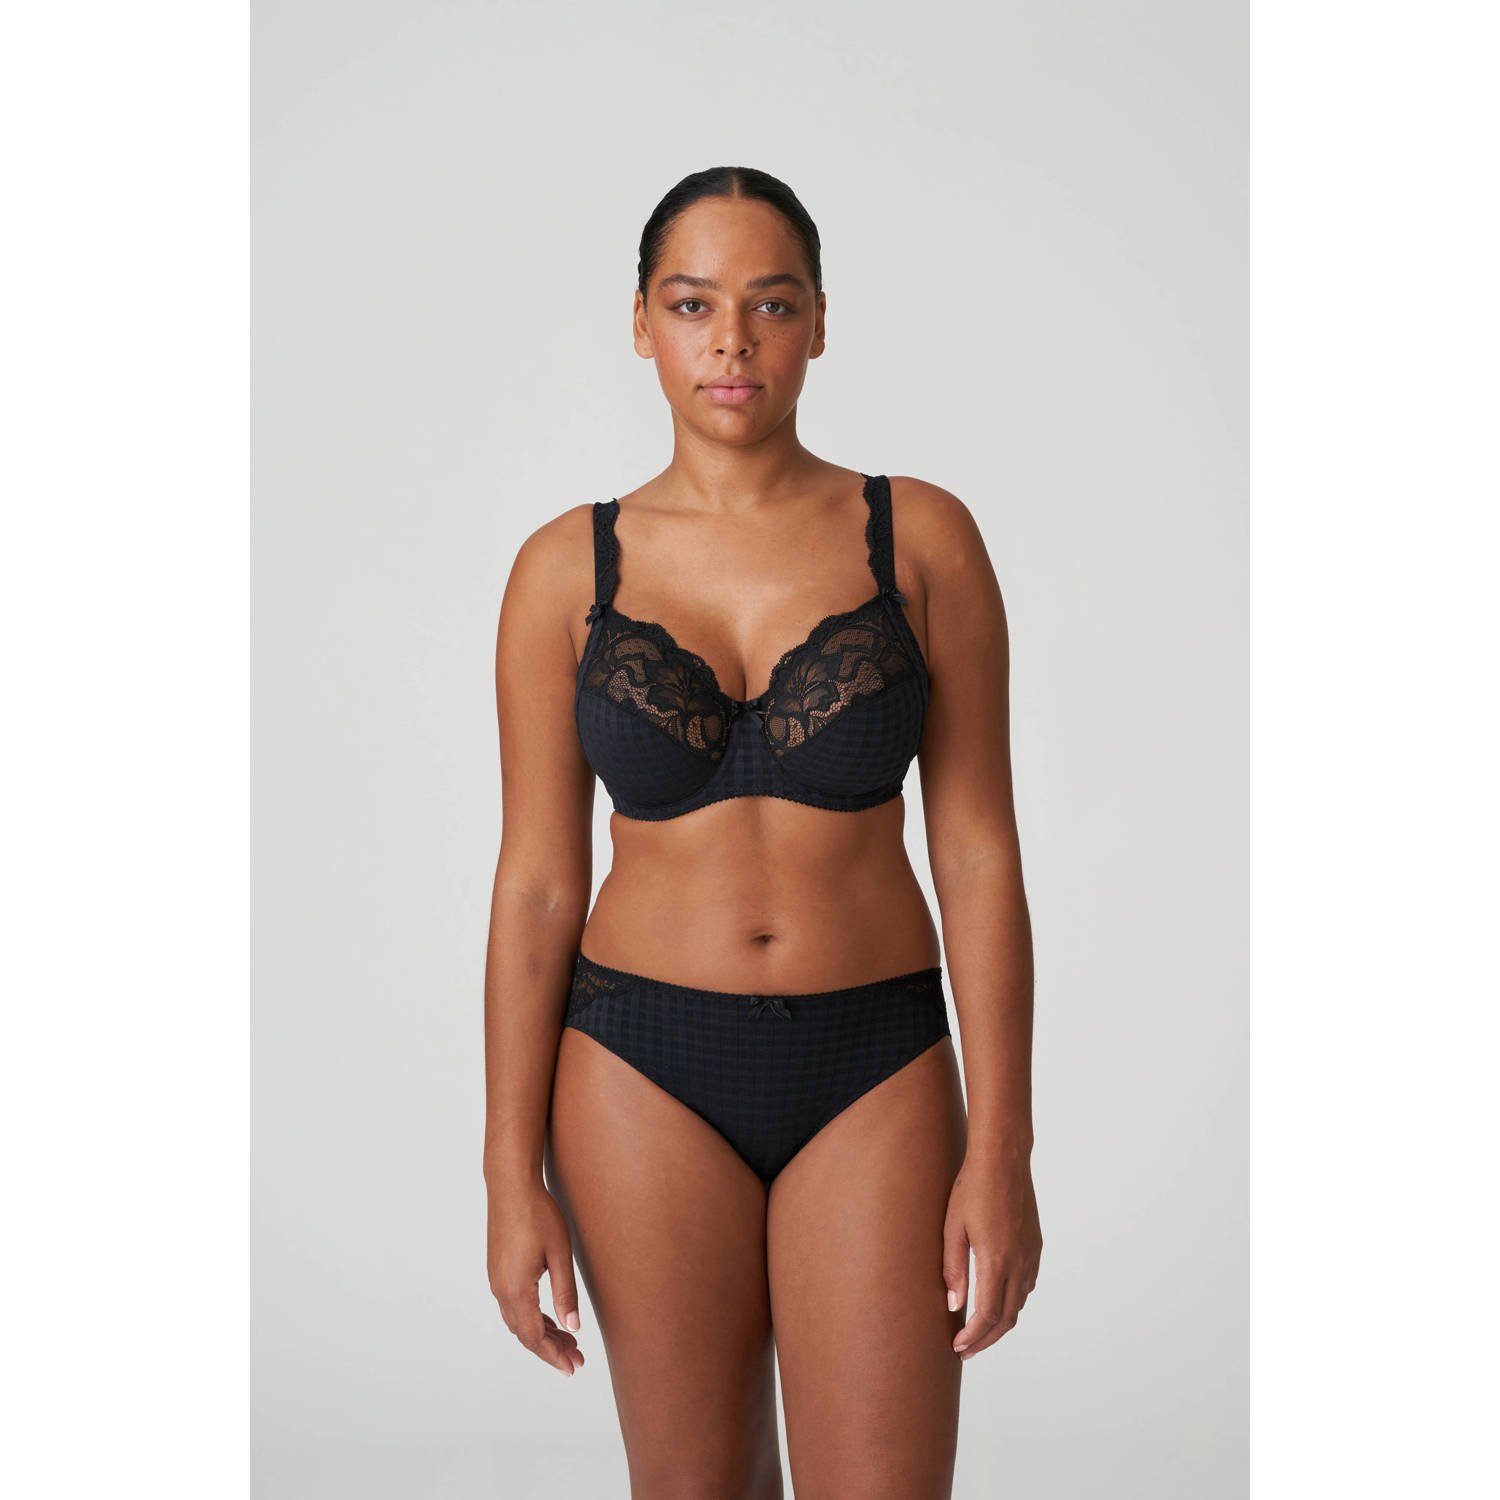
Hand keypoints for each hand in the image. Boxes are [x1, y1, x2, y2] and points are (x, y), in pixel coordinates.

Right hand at [487, 1174, 585, 1377]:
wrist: (511, 1185)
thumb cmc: (538, 1214)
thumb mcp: (560, 1254)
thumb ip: (565, 1293)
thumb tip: (573, 1328)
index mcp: (516, 1289)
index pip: (534, 1337)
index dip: (553, 1355)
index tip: (571, 1368)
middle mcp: (501, 1289)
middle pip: (525, 1334)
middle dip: (550, 1349)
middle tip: (576, 1360)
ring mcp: (496, 1280)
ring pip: (518, 1321)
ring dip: (541, 1334)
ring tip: (568, 1341)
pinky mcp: (498, 1269)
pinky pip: (513, 1306)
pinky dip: (532, 1317)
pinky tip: (549, 1317)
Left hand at [943, 1148, 1041, 1360]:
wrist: (1004, 1158)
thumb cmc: (971, 1187)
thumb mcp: (952, 1227)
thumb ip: (953, 1269)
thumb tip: (954, 1305)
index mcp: (995, 1260)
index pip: (986, 1316)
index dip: (972, 1337)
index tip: (956, 1346)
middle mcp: (1018, 1263)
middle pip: (1006, 1319)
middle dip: (985, 1340)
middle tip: (965, 1350)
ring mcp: (1030, 1255)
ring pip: (1018, 1304)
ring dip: (999, 1323)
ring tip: (977, 1330)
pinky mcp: (1035, 1246)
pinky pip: (1027, 1285)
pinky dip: (1012, 1302)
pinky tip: (996, 1301)